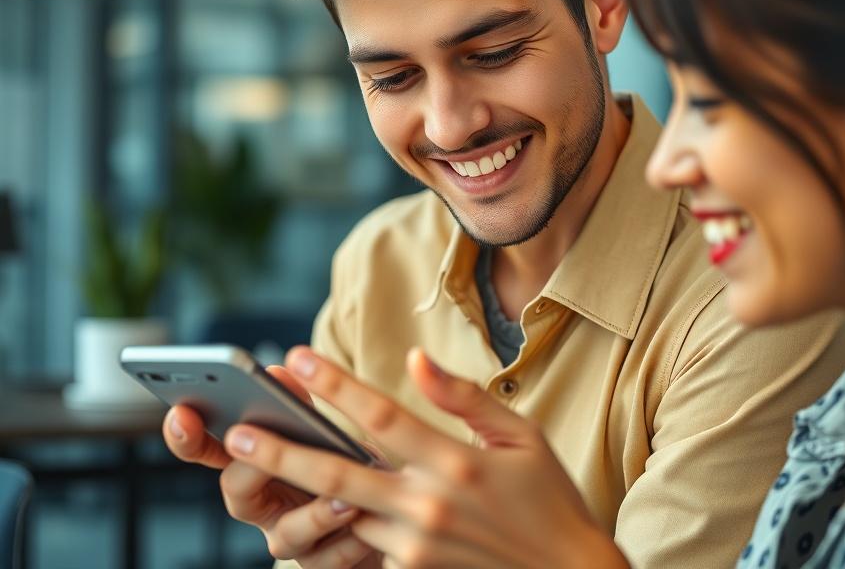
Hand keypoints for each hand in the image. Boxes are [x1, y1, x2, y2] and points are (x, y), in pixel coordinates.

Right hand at [162, 365, 377, 566]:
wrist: (388, 519)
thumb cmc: (345, 467)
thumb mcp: (322, 433)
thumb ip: (297, 407)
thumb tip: (277, 373)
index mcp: (252, 464)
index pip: (207, 449)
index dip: (186, 436)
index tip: (181, 412)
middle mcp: (261, 504)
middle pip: (236, 490)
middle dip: (252, 466)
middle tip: (264, 448)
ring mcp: (289, 539)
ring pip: (286, 533)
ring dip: (315, 515)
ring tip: (344, 498)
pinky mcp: (320, 564)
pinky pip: (330, 558)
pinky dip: (351, 538)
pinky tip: (371, 522)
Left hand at [222, 347, 629, 568]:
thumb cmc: (550, 498)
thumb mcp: (521, 436)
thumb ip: (464, 397)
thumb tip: (416, 359)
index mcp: (457, 464)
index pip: (381, 417)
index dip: (335, 385)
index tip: (297, 359)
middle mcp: (429, 507)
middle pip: (338, 474)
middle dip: (280, 452)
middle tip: (233, 433)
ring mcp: (416, 546)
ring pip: (342, 511)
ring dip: (298, 487)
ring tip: (256, 461)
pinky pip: (364, 541)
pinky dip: (338, 519)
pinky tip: (313, 497)